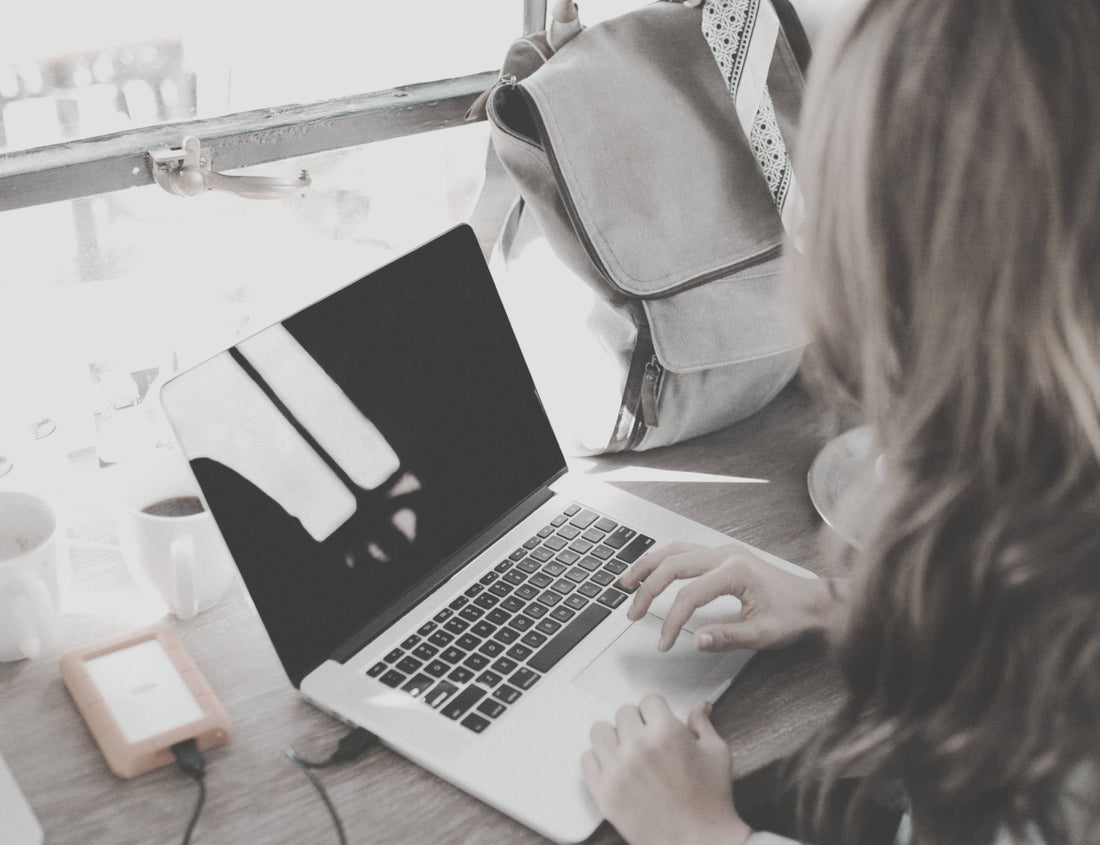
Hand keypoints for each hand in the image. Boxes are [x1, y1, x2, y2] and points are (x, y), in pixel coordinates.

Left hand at [582, 696, 752, 844]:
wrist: (700, 843)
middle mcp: (637, 746)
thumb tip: (700, 706)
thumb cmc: (711, 801)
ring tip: (628, 750)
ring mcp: (617, 769)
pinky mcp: (604, 792)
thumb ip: (702, 724)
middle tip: (648, 739)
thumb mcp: (717, 754)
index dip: (657, 711)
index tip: (659, 722)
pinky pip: (587, 759)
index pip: (649, 700)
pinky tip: (616, 767)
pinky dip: (599, 760)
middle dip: (638, 723)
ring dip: (614, 737)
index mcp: (666, 732)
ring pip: (600, 731)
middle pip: (623, 713)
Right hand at [619, 542, 837, 652]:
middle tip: (632, 613)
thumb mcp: (763, 634)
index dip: (671, 620)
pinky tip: (650, 571)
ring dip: (648, 566)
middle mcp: (726, 554)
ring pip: (674, 550)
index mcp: (735, 571)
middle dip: (647, 590)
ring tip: (626, 583)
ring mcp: (723, 551)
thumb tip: (696, 641)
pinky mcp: (722, 555)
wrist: (814, 601)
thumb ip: (727, 637)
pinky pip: (684, 551)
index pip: (689, 595)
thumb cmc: (793, 615)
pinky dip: (662, 560)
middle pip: (673, 564)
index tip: (664, 642)